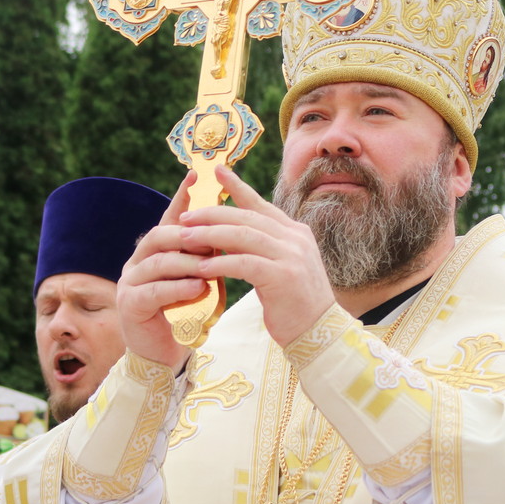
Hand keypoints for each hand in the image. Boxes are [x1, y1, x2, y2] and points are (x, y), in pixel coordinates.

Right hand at [115, 173, 213, 368]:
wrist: (166, 355)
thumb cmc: (185, 314)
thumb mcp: (198, 277)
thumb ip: (204, 255)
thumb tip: (228, 225)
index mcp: (155, 252)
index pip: (169, 219)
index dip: (181, 198)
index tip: (195, 176)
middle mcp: (138, 262)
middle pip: (160, 235)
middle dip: (189, 235)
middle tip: (215, 238)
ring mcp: (130, 283)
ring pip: (158, 262)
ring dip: (187, 262)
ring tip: (211, 265)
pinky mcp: (130, 306)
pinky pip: (153, 290)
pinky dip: (177, 287)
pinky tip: (198, 288)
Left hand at [180, 166, 336, 346]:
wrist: (319, 331)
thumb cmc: (295, 302)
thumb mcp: (281, 267)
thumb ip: (264, 247)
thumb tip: (232, 233)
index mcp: (295, 232)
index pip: (260, 204)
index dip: (237, 187)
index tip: (217, 171)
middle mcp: (295, 238)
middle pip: (247, 216)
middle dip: (213, 214)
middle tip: (185, 216)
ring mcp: (292, 256)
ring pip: (243, 235)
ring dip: (210, 235)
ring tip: (185, 238)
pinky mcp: (283, 277)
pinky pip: (245, 263)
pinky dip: (221, 262)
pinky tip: (202, 266)